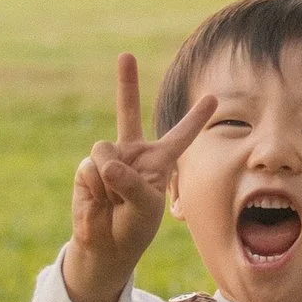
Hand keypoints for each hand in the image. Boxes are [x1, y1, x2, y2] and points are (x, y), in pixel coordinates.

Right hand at [64, 55, 218, 301]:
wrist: (105, 246)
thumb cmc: (134, 228)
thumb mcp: (145, 210)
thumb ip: (131, 184)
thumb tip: (105, 163)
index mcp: (159, 161)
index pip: (180, 136)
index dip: (195, 117)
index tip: (212, 97)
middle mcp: (133, 152)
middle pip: (127, 111)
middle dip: (126, 82)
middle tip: (126, 55)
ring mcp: (109, 157)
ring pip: (106, 150)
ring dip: (110, 178)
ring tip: (114, 200)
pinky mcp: (88, 167)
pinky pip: (91, 169)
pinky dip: (95, 189)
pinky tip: (99, 201)